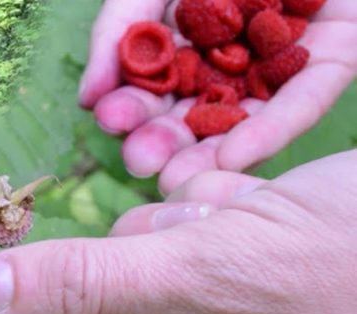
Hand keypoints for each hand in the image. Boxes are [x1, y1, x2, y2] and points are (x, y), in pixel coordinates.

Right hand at [79, 0, 356, 194]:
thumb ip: (118, 33)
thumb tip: (87, 100)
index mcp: (186, 50)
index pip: (153, 94)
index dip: (131, 112)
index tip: (109, 121)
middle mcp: (231, 68)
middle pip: (194, 118)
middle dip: (165, 145)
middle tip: (141, 162)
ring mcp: (281, 69)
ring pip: (244, 122)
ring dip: (208, 155)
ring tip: (178, 176)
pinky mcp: (331, 63)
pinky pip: (302, 102)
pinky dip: (270, 130)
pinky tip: (235, 154)